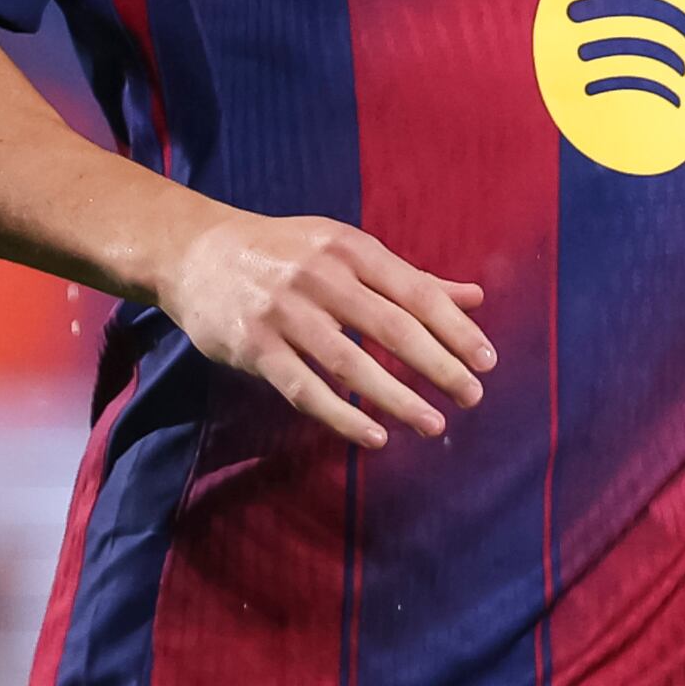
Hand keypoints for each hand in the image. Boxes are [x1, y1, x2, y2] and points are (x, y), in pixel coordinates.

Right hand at [156, 210, 495, 448]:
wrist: (196, 252)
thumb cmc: (286, 252)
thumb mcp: (347, 249)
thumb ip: (410, 278)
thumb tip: (475, 298)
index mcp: (352, 250)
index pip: (416, 293)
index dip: (455, 329)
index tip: (487, 361)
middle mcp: (321, 278)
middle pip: (391, 328)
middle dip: (438, 366)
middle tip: (473, 396)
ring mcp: (284, 314)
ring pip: (350, 364)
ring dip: (397, 398)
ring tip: (434, 423)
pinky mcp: (253, 348)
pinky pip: (304, 389)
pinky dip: (342, 416)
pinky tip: (375, 436)